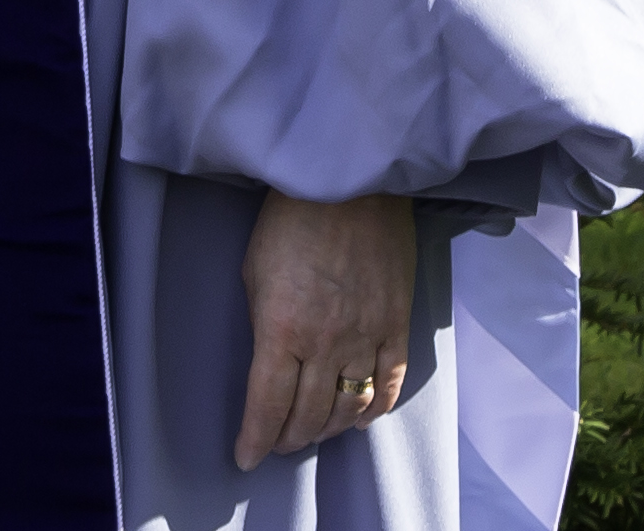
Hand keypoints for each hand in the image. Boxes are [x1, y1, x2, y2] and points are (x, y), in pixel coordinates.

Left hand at [233, 190, 415, 470]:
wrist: (350, 186)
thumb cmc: (289, 221)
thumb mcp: (255, 273)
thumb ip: (265, 324)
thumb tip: (273, 360)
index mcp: (282, 330)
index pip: (268, 405)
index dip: (256, 438)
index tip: (246, 457)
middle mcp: (327, 344)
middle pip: (309, 415)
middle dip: (290, 438)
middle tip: (279, 444)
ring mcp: (367, 338)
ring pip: (349, 408)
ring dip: (328, 429)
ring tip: (313, 434)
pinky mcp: (397, 327)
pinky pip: (389, 385)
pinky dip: (373, 410)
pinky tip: (359, 418)